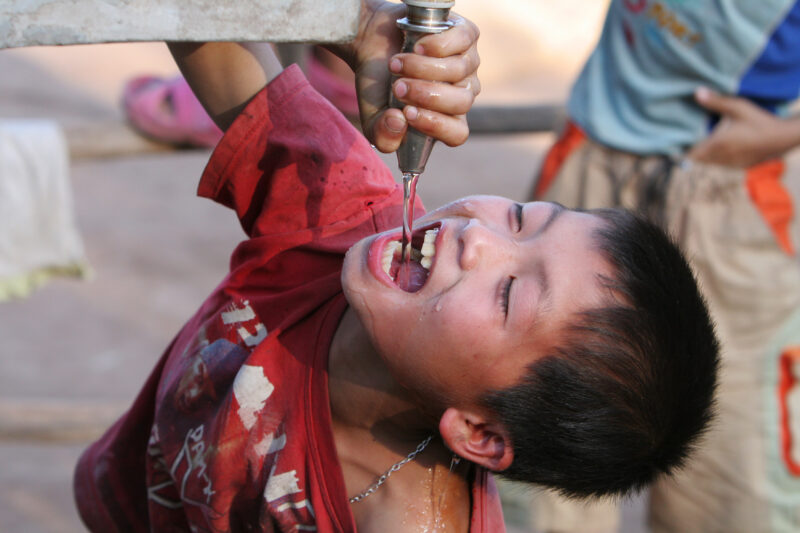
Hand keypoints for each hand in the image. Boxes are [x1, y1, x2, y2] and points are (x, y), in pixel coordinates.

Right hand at [329, 0, 479, 152]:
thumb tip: (399, 122)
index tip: (407, 112)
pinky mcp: (467, 35)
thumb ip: (383, 136)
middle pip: (462, 103)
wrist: (371, 41)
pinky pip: (462, 42)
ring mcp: (468, 64)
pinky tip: (417, 46)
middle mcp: (462, 92)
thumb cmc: (378, 84)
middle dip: (426, 95)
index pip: (458, 133)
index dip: (436, 125)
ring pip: (458, 71)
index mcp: (446, 119)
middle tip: (398, 88)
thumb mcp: (373, 117)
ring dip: (421, 68)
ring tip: (397, 64)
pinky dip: (435, 45)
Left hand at [687, 87, 799, 167]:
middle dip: (693, 151)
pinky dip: (718, 158)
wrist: (781, 137)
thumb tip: (697, 92)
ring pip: (710, 162)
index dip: (681, 152)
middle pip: (699, 159)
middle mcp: (721, 157)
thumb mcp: (737, 107)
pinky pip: (722, 164)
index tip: (675, 145)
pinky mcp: (738, 166)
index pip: (691, 154)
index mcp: (717, 144)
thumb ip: (716, 102)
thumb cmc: (758, 120)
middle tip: (689, 140)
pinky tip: (722, 147)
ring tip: (704, 141)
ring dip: (706, 155)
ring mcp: (730, 164)